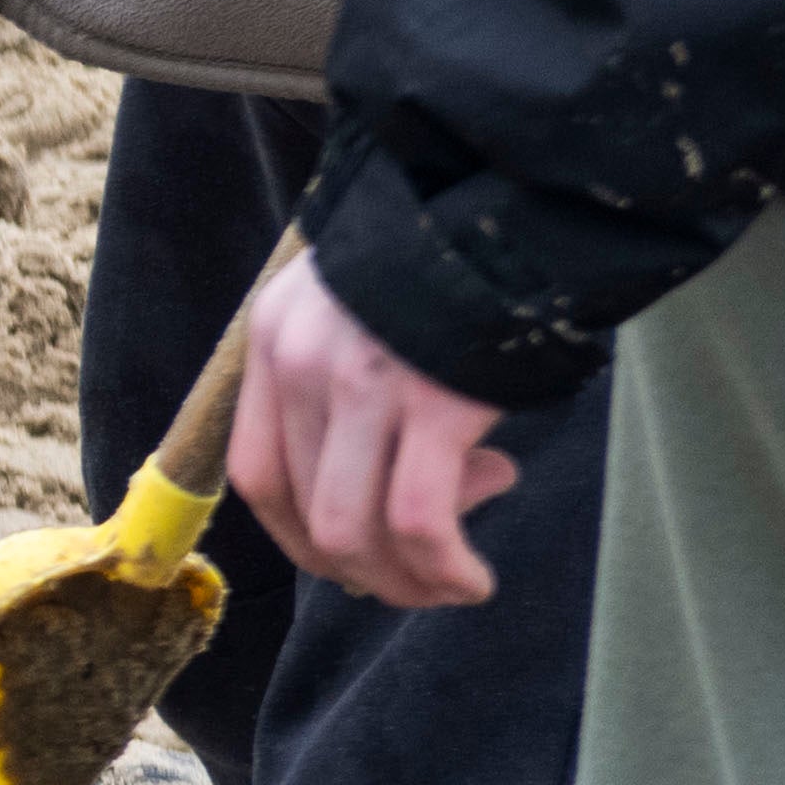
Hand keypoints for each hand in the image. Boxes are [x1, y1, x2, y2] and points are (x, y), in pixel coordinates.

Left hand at [227, 264, 524, 607]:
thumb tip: (408, 509)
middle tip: (420, 578)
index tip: (350, 559)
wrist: (527, 201)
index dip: (299, 535)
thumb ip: (360, 395)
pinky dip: (442, 568)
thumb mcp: (369, 311)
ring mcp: (362, 384)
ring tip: (455, 583)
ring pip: (352, 530)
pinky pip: (420, 521)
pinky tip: (472, 579)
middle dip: (361, 570)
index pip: (257, 472)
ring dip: (403, 581)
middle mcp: (301, 363)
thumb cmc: (460, 264)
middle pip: (302, 512)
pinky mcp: (432, 403)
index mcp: (275, 337)